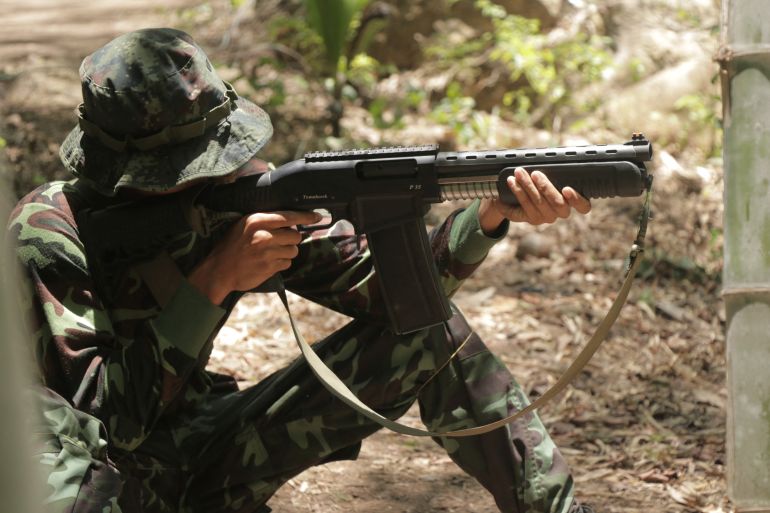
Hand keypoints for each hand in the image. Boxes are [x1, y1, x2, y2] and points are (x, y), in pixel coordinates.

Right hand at [188, 210, 320, 304]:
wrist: (219, 270)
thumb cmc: (232, 246)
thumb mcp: (244, 226)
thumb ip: (265, 221)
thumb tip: (290, 222)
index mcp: (257, 220)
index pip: (288, 216)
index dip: (305, 217)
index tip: (317, 217)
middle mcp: (264, 235)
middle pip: (295, 235)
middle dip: (291, 240)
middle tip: (280, 243)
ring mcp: (267, 252)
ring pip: (293, 250)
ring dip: (286, 253)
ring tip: (272, 254)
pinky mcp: (270, 267)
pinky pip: (287, 263)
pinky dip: (281, 264)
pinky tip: (269, 263)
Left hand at [478, 168, 590, 233]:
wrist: (520, 196)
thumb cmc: (541, 180)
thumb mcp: (551, 173)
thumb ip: (556, 168)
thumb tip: (555, 154)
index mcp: (572, 201)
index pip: (583, 206)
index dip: (577, 200)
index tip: (566, 189)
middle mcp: (561, 212)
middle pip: (558, 204)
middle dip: (545, 187)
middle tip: (535, 173)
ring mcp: (547, 217)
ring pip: (539, 203)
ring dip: (528, 186)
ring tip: (519, 173)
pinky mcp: (533, 219)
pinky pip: (525, 206)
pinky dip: (518, 191)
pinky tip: (512, 182)